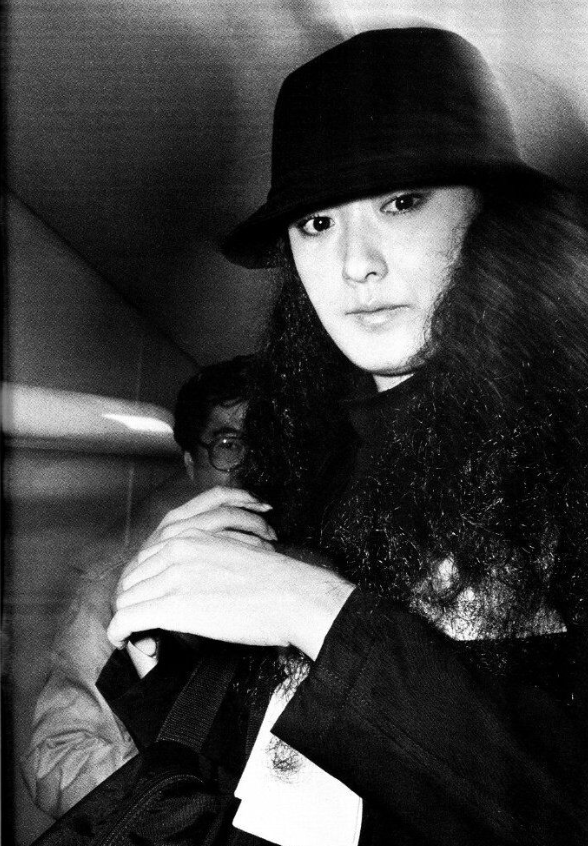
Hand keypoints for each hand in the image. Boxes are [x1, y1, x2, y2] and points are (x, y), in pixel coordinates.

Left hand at [115, 487, 277, 674]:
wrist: (293, 595)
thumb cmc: (273, 581)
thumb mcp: (231, 553)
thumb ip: (205, 560)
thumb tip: (195, 583)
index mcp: (189, 535)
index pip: (144, 561)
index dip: (142, 586)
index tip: (148, 605)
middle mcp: (176, 549)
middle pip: (131, 579)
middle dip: (131, 602)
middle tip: (141, 625)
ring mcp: (174, 576)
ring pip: (126, 598)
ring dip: (127, 620)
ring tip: (138, 637)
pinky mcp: (174, 605)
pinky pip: (126, 620)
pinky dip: (119, 633)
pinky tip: (124, 642)